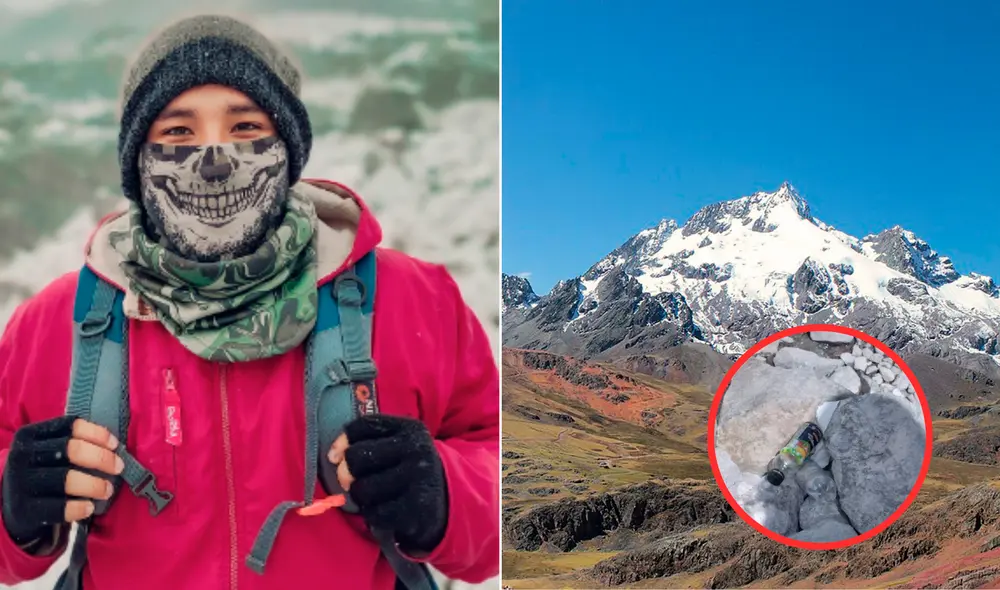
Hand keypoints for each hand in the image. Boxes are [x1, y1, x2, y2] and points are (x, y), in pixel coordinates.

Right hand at [1, 417, 123, 543]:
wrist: (9, 502)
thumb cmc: (40, 469)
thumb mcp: (48, 450)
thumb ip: (74, 442)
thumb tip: (115, 447)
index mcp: (32, 434)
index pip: (70, 426)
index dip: (98, 433)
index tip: (116, 445)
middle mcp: (24, 455)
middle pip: (72, 450)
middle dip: (101, 458)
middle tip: (119, 467)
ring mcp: (21, 482)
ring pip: (66, 479)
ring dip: (94, 485)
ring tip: (107, 490)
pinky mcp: (23, 509)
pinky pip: (57, 508)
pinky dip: (78, 508)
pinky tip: (90, 508)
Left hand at [328, 415, 447, 553]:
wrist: (448, 501)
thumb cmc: (409, 470)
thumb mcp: (398, 445)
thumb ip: (366, 441)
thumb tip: (333, 456)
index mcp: (410, 428)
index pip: (362, 426)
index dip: (341, 442)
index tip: (335, 457)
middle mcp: (417, 449)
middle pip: (356, 458)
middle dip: (347, 473)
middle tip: (355, 481)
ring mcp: (419, 479)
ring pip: (362, 489)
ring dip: (361, 497)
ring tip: (376, 496)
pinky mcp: (417, 508)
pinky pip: (374, 514)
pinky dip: (374, 516)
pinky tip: (387, 511)